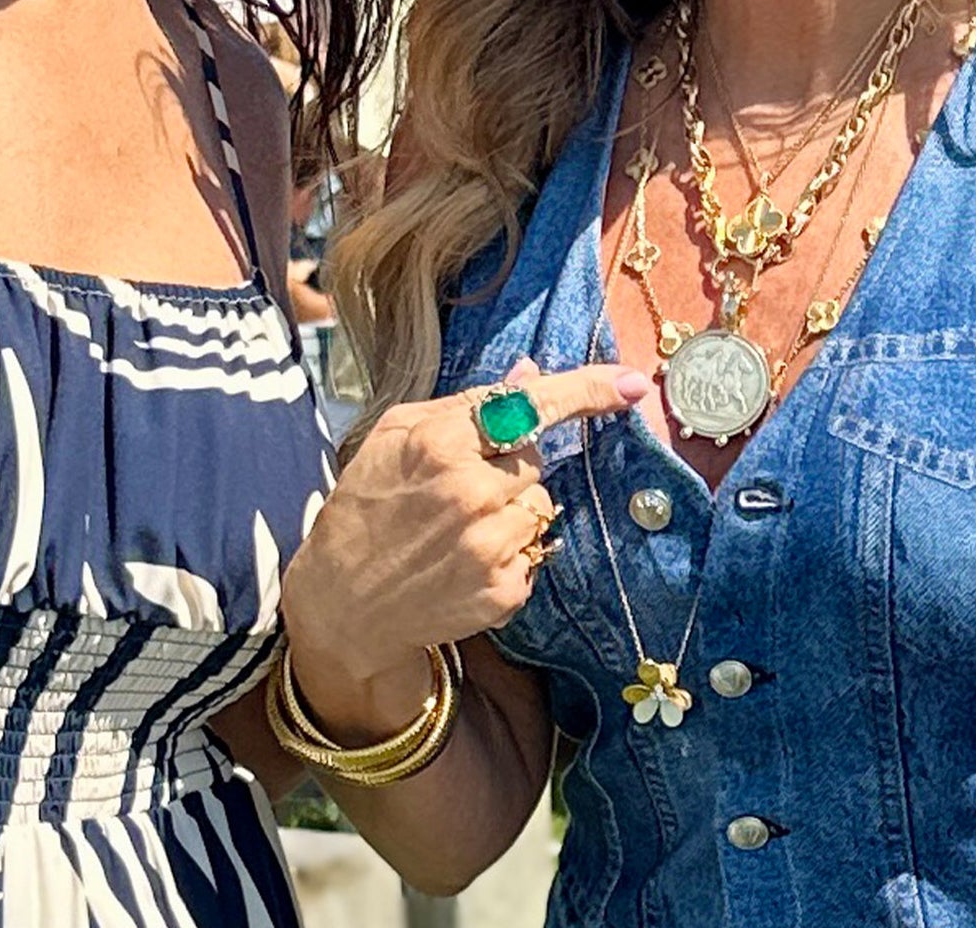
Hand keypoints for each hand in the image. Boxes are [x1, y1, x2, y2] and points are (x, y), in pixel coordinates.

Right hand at [281, 361, 649, 717]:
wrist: (343, 603)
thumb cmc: (366, 504)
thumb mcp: (397, 434)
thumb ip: (468, 402)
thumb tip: (531, 372)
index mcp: (441, 442)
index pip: (529, 407)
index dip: (586, 391)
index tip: (633, 383)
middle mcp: (472, 493)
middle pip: (534, 459)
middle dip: (507, 466)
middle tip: (457, 488)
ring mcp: (491, 546)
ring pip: (541, 505)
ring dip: (513, 509)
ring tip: (459, 527)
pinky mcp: (504, 590)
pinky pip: (536, 551)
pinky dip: (511, 551)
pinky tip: (465, 559)